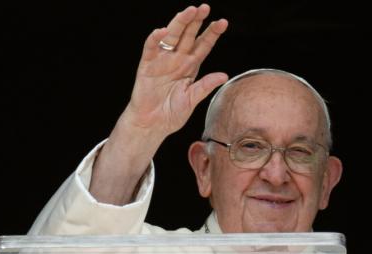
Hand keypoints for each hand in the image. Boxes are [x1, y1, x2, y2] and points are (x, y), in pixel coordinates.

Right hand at [122, 3, 228, 136]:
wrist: (152, 124)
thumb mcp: (192, 99)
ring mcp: (162, 61)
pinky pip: (151, 48)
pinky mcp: (147, 65)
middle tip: (205, 7)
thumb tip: (224, 75)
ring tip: (189, 11)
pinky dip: (155, 39)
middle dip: (196, 21)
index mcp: (190, 66)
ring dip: (179, 23)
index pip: (203, 45)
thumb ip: (205, 86)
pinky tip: (162, 30)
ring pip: (171, 37)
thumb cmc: (172, 113)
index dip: (212, 34)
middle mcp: (177, 59)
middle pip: (188, 36)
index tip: (223, 22)